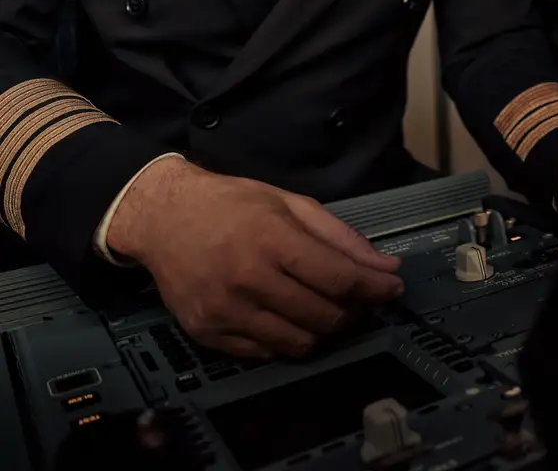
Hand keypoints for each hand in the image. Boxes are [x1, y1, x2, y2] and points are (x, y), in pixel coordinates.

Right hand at [106, 158, 403, 359]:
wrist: (164, 219)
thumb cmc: (233, 205)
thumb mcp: (291, 203)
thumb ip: (341, 237)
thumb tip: (386, 268)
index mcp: (272, 240)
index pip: (338, 278)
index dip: (374, 288)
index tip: (393, 288)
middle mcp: (248, 279)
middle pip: (323, 316)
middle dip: (353, 311)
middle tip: (358, 299)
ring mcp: (225, 312)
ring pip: (298, 343)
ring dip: (323, 331)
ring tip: (324, 309)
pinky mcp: (207, 334)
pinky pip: (265, 353)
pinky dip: (288, 340)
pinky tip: (289, 317)